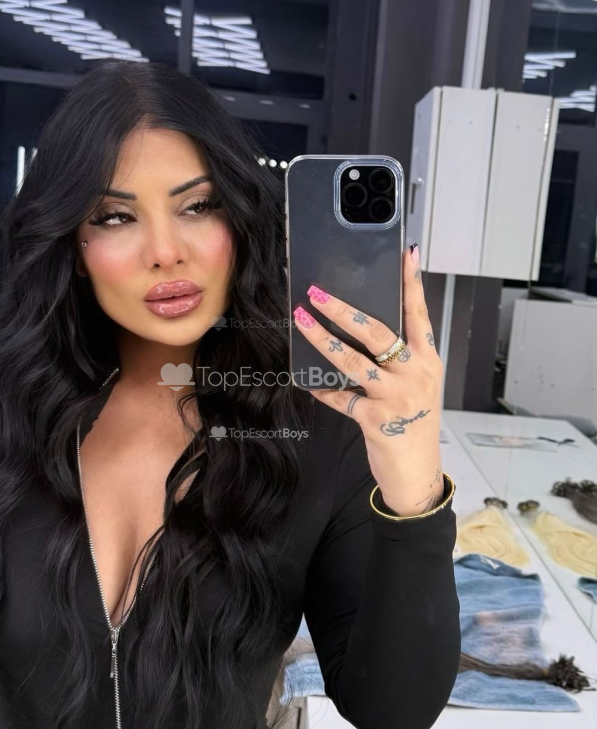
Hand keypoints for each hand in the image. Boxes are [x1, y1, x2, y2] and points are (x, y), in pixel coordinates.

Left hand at [292, 244, 443, 515]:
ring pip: (353, 360)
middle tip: (317, 292)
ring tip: (301, 321)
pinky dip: (321, 388)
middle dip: (342, 309)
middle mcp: (415, 373)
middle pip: (376, 331)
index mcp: (427, 360)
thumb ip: (399, 359)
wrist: (418, 473)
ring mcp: (396, 396)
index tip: (406, 255)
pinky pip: (341, 397)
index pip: (418, 315)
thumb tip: (362, 329)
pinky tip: (306, 380)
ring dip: (322, 339)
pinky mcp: (376, 419)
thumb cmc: (414, 425)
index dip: (412, 284)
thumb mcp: (417, 386)